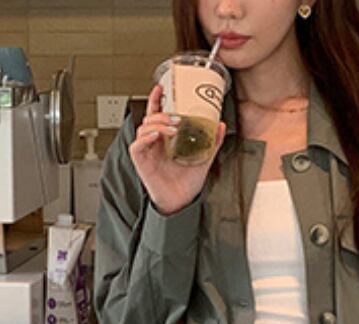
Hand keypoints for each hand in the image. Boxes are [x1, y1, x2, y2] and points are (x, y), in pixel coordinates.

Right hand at [129, 81, 226, 216]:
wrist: (182, 202)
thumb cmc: (187, 182)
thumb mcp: (203, 158)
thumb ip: (211, 141)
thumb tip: (221, 124)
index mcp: (166, 138)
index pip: (158, 113)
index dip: (157, 99)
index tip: (162, 87)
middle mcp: (154, 142)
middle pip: (150, 117)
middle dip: (162, 113)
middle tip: (176, 116)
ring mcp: (147, 151)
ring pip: (144, 128)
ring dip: (157, 124)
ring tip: (172, 128)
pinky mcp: (141, 161)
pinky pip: (138, 145)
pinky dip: (146, 138)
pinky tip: (157, 137)